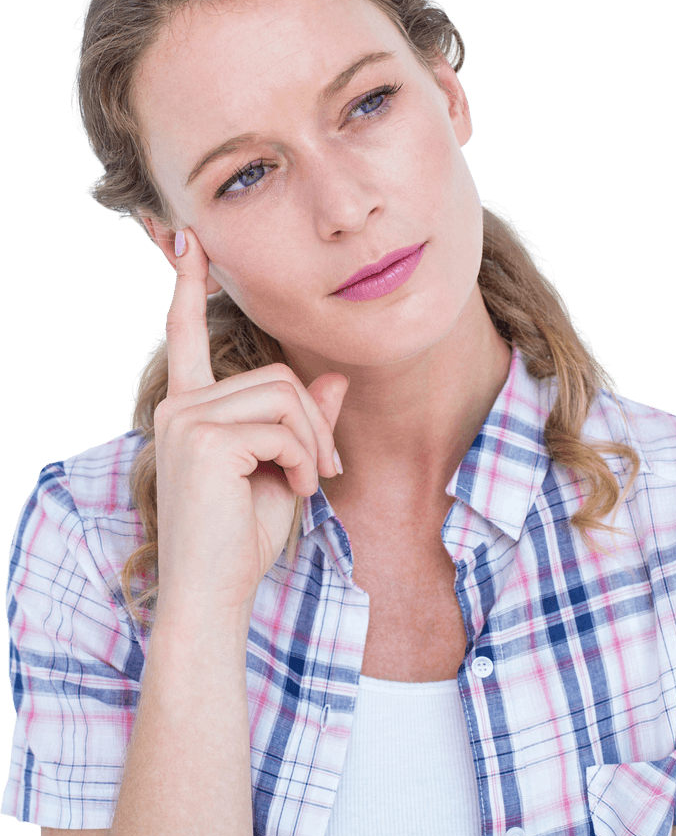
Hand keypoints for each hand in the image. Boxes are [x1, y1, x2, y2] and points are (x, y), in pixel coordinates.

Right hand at [153, 228, 348, 622]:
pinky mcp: (202, 438)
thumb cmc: (242, 539)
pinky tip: (299, 490)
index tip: (188, 241)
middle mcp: (178, 406)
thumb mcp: (281, 469)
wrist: (214, 594)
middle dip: (314, 420)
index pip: (186, 335)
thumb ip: (301, 421)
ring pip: (282, 396)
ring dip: (313, 441)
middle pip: (274, 375)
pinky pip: (281, 424)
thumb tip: (335, 378)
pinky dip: (304, 457)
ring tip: (311, 482)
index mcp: (188, 409)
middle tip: (326, 468)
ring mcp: (185, 419)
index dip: (187, 286)